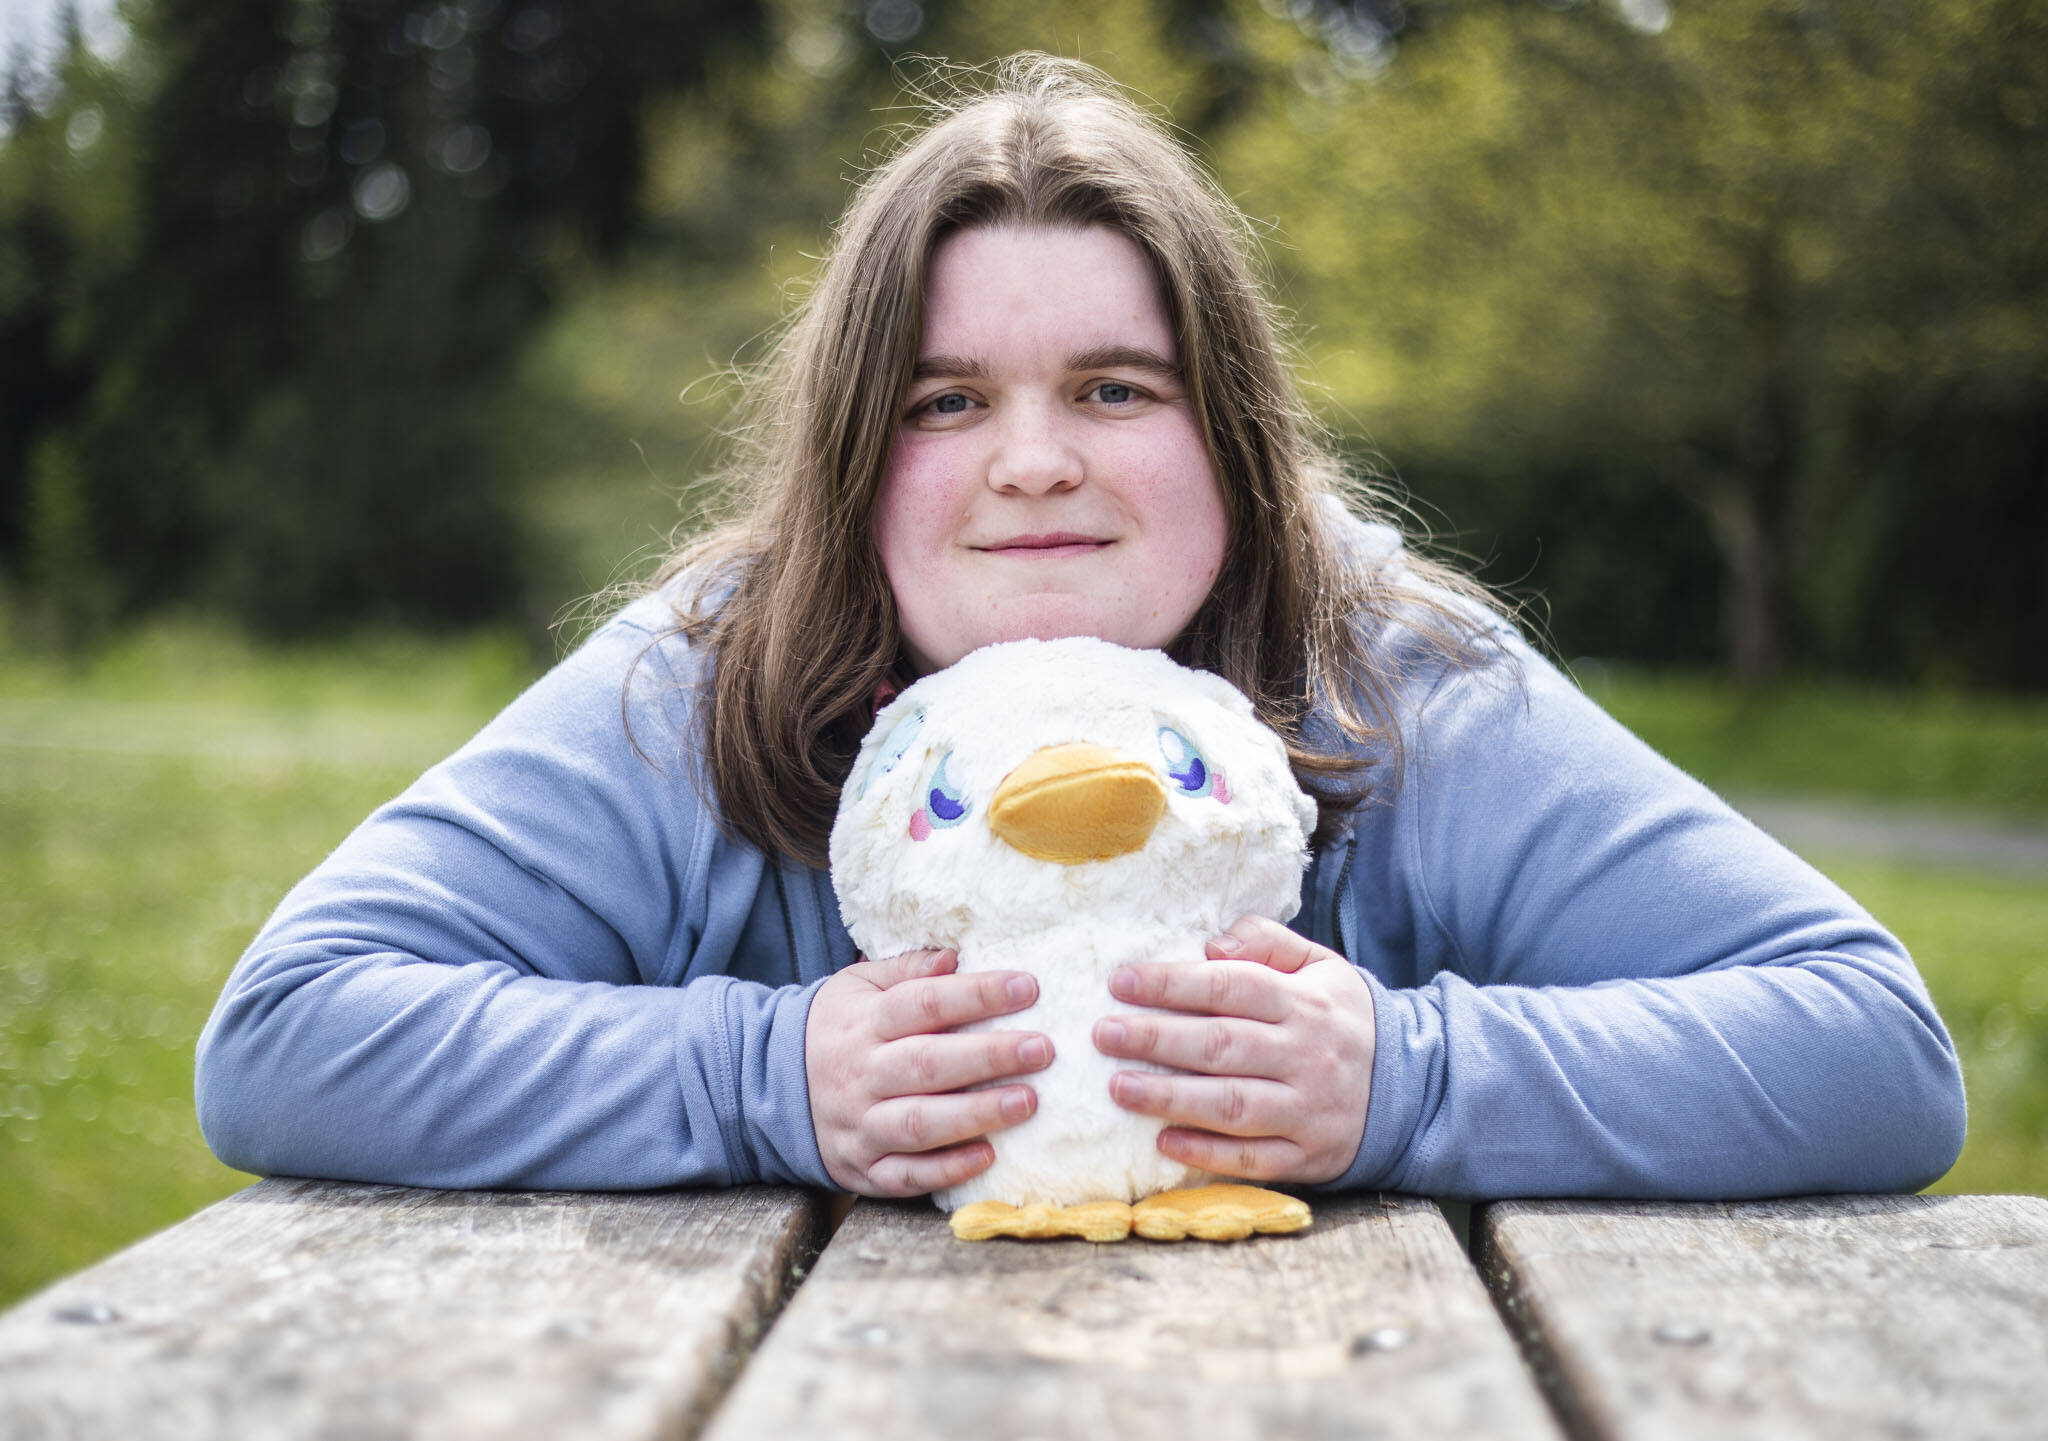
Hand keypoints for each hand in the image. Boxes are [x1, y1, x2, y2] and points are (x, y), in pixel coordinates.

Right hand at [805, 948, 1052, 1196]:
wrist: (768, 1087)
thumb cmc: (836, 1029)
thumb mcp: (858, 986)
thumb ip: (906, 969)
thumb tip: (955, 955)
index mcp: (865, 1022)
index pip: (924, 1003)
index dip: (976, 994)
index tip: (1028, 986)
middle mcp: (862, 1074)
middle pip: (927, 1064)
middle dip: (988, 1056)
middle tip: (1041, 1048)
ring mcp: (861, 1125)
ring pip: (919, 1123)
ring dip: (976, 1114)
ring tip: (1028, 1102)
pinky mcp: (863, 1168)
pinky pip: (905, 1175)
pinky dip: (946, 1169)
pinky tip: (988, 1156)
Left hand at [1093, 915, 1374, 1184]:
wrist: (1415, 1086)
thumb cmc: (1343, 1019)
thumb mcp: (1319, 965)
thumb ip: (1266, 942)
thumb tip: (1212, 946)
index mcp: (1303, 1003)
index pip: (1230, 986)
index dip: (1172, 983)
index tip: (1121, 982)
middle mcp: (1305, 1055)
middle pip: (1222, 1045)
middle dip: (1156, 1038)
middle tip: (1103, 1034)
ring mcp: (1307, 1110)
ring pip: (1232, 1104)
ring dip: (1170, 1096)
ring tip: (1118, 1087)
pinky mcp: (1309, 1156)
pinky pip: (1252, 1158)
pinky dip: (1207, 1152)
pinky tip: (1164, 1140)